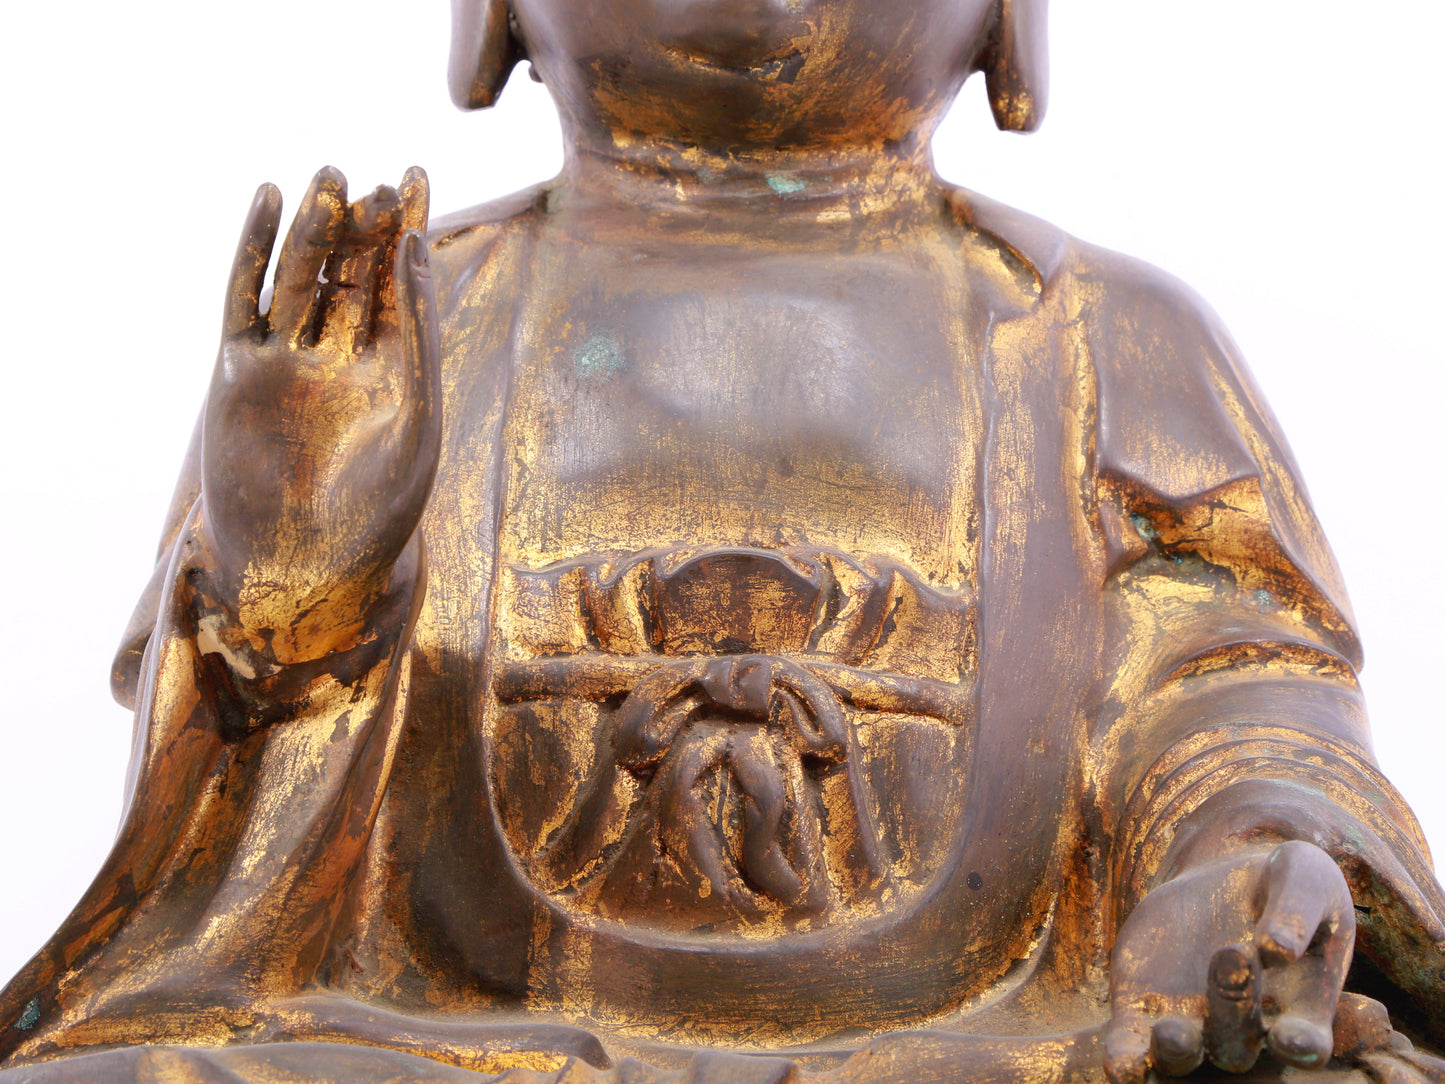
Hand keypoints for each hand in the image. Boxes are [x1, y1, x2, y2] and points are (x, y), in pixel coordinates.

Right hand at [201, 167, 438, 658]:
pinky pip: (245, 297)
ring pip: (303, 278)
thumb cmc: (377, 514)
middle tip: (379, 179)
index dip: (410, 231)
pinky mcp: (238, 373)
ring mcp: (289, 364)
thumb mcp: (418, 419)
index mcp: (393, 374)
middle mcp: (341, 362)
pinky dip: (254, 249)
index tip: (419, 176)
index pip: (404, 284)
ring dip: (316, 227)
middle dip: (366, 226)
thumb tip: (417, 250)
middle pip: (354, 274)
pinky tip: (267, 200)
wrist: (305, 575)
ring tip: (330, 175)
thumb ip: (421, 337)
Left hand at [1105, 840, 1354, 1081]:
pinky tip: (1119, 1066)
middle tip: (1234, 955)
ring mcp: (1192, 1026)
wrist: (1222, 878)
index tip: (1293, 1038)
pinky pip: (1131, 1047)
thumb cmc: (1282, 881)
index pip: (1305, 1043)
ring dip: (1177, 1050)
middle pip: (1237, 1044)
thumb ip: (1298, 909)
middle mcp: (1245, 1031)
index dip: (1300, 1045)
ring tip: (1172, 1033)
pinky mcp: (1142, 1012)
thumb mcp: (1302, 876)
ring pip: (1183, 1055)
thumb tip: (1278, 948)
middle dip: (1234, 1010)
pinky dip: (1125, 1058)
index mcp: (1299, 1011)